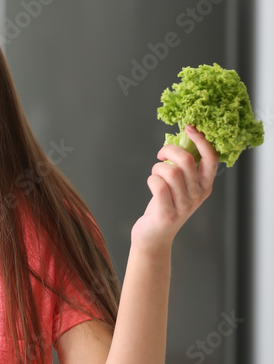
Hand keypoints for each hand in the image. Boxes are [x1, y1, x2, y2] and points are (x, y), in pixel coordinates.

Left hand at [133, 125, 217, 247]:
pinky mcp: (168, 213)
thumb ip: (185, 167)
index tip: (190, 127)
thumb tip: (182, 138)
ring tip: (155, 172)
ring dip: (157, 166)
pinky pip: (158, 185)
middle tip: (161, 155)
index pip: (211, 158)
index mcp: (205, 185)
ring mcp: (184, 205)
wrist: (154, 235)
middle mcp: (198, 195)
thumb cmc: (166, 205)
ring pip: (170, 171)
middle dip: (169, 150)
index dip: (201, 140)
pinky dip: (151, 179)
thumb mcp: (181, 186)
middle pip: (186, 160)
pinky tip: (151, 183)